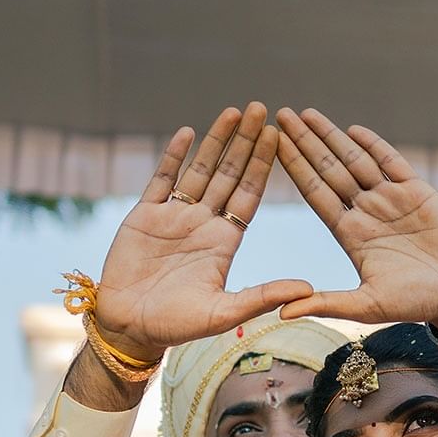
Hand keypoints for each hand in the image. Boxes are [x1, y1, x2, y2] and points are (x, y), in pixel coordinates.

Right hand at [92, 103, 312, 359]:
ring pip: (199, 170)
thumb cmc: (177, 326)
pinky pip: (162, 179)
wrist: (129, 328)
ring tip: (232, 111)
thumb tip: (308, 289)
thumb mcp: (225, 312)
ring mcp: (174, 216)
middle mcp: (203, 223)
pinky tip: (188, 132)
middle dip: (244, 141)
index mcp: (225, 241)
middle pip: (229, 173)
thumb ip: (263, 296)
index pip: (250, 194)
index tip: (278, 136)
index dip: (262, 164)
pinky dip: (173, 156)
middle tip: (260, 108)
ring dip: (215, 141)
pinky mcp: (144, 216)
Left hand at [275, 108, 437, 334]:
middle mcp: (365, 211)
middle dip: (306, 143)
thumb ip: (326, 303)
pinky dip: (374, 145)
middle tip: (282, 115)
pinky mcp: (417, 191)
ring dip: (332, 137)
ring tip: (307, 114)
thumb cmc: (413, 303)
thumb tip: (282, 312)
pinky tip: (353, 130)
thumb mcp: (366, 305)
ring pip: (355, 160)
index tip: (273, 146)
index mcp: (350, 233)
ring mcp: (390, 198)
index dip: (295, 168)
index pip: (315, 193)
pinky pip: (391, 162)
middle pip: (329, 169)